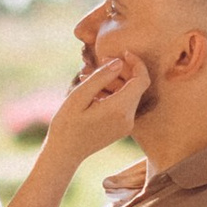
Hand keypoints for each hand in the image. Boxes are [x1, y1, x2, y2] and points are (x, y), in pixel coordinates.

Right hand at [39, 49, 149, 167]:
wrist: (64, 153)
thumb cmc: (66, 124)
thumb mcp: (79, 96)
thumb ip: (100, 77)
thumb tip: (119, 62)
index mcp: (120, 109)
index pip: (141, 79)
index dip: (136, 62)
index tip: (123, 52)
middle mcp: (128, 118)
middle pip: (137, 86)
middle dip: (123, 70)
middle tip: (100, 62)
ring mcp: (127, 125)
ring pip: (130, 94)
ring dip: (115, 82)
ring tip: (90, 77)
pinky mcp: (122, 128)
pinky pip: (124, 105)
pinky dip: (113, 93)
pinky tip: (93, 92)